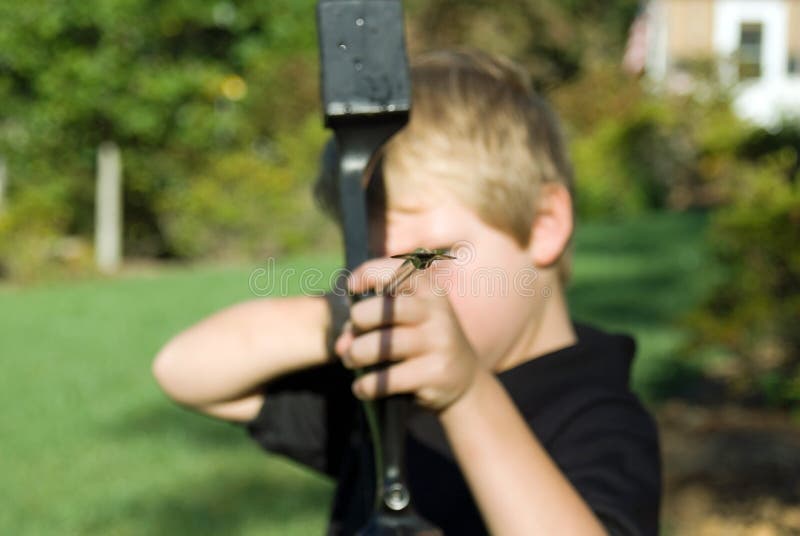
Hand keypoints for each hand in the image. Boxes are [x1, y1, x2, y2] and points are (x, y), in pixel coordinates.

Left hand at [334, 257, 479, 411]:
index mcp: (428, 289)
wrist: (462, 377)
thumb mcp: (405, 319)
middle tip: (351, 335)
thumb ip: (369, 322)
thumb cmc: (421, 341)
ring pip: (385, 344)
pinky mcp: (436, 372)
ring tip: (350, 360)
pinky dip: (368, 385)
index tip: (350, 288)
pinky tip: (363, 387)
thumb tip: (342, 344)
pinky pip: (390, 378)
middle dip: (360, 319)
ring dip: (357, 354)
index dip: (368, 274)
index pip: (397, 270)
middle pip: (388, 308)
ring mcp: (439, 341)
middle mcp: (436, 311)